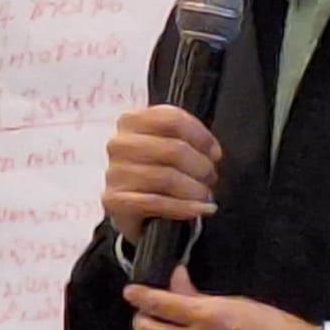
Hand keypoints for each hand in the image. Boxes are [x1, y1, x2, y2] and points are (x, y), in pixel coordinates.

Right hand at [102, 105, 220, 243]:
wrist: (131, 210)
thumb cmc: (154, 173)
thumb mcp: (167, 146)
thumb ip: (187, 140)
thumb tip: (212, 152)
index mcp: (132, 121)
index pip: (172, 120)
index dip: (201, 137)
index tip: (214, 153)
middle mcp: (120, 144)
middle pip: (173, 149)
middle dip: (201, 166)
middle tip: (211, 178)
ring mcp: (115, 173)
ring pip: (167, 178)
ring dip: (195, 189)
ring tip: (205, 195)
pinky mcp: (115, 201)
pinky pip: (157, 203)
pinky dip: (184, 208)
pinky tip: (199, 209)